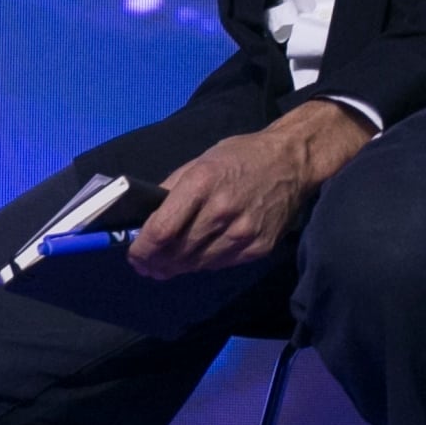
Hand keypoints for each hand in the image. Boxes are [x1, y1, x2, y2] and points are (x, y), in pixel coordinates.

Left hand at [128, 102, 373, 279]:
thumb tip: (146, 218)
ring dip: (176, 268)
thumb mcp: (199, 162)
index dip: (142, 249)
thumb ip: (171, 190)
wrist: (292, 162)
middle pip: (177, 252)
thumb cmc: (240, 157)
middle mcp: (221, 212)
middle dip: (155, 262)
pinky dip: (202, 264)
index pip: (162, 231)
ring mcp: (242, 233)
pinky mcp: (259, 248)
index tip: (134, 254)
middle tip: (145, 265)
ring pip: (197, 264)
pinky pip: (220, 264)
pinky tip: (195, 258)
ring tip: (164, 266)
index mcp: (201, 184)